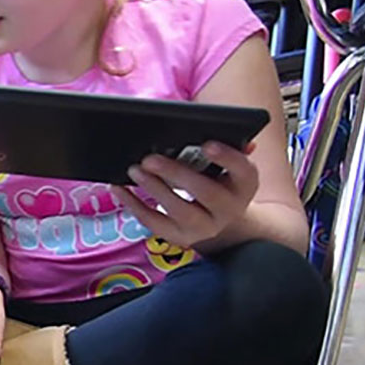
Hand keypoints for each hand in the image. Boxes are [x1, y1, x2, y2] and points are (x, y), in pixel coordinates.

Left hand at [110, 141, 258, 248]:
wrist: (220, 217)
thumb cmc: (217, 177)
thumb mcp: (224, 162)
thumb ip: (218, 144)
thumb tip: (204, 126)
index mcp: (245, 182)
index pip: (243, 169)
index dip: (226, 158)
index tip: (206, 144)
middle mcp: (230, 208)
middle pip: (207, 192)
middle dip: (176, 174)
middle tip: (149, 159)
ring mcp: (206, 227)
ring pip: (181, 212)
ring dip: (154, 189)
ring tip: (134, 170)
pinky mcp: (182, 238)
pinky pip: (156, 223)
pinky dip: (135, 205)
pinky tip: (119, 189)